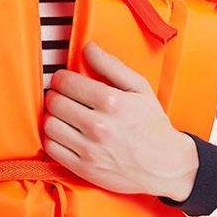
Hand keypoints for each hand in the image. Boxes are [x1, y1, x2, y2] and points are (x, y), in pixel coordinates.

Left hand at [42, 41, 198, 199]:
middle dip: (55, 94)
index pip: (67, 82)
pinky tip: (63, 133)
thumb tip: (89, 48)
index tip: (64, 80)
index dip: (61, 78)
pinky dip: (52, 138)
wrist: (166, 165)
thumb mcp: (140, 88)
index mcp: (111, 102)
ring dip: (52, 116)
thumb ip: (111, 65)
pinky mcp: (85, 168)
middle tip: (62, 95)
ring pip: (50, 124)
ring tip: (63, 114)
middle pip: (55, 102)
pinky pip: (52, 148)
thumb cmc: (152, 125)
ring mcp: (90, 149)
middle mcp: (99, 126)